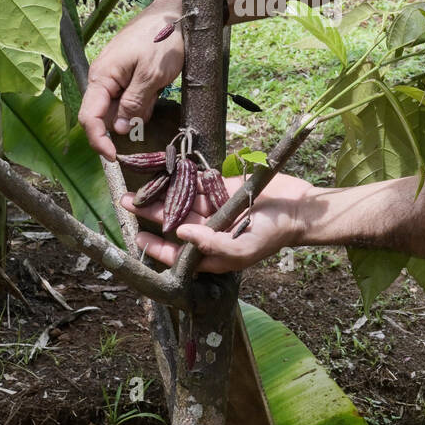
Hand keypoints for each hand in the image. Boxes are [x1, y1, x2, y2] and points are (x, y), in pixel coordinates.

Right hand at [78, 0, 185, 158]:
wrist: (176, 13)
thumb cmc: (162, 39)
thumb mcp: (151, 76)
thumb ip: (134, 104)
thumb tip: (119, 130)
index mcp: (102, 76)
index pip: (89, 117)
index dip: (98, 140)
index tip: (114, 157)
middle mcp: (104, 77)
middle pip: (105, 114)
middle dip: (126, 121)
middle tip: (150, 107)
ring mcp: (116, 75)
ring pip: (120, 107)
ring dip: (138, 109)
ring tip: (157, 87)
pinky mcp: (129, 73)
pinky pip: (131, 96)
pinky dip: (143, 98)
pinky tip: (157, 85)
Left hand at [122, 172, 317, 273]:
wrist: (298, 207)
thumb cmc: (273, 234)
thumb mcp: (243, 248)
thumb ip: (211, 244)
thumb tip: (181, 235)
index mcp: (213, 253)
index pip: (178, 254)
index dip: (156, 247)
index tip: (137, 237)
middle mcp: (210, 231)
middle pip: (174, 223)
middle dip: (150, 214)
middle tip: (125, 202)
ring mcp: (217, 208)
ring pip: (182, 201)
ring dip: (161, 194)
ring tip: (137, 186)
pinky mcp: (223, 189)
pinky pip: (198, 183)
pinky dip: (182, 177)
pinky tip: (163, 170)